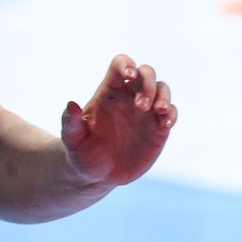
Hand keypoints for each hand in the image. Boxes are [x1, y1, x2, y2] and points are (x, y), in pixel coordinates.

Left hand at [60, 55, 176, 187]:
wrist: (98, 176)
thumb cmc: (82, 154)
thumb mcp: (73, 141)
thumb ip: (70, 123)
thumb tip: (71, 105)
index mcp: (109, 92)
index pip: (120, 65)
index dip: (126, 65)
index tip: (128, 75)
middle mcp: (130, 96)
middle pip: (146, 73)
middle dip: (147, 84)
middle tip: (141, 106)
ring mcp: (146, 112)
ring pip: (162, 89)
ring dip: (163, 96)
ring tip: (158, 111)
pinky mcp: (158, 128)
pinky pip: (171, 113)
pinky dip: (172, 114)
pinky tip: (165, 124)